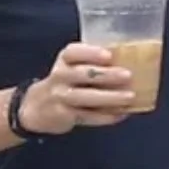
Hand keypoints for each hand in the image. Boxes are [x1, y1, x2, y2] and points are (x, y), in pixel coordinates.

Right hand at [19, 43, 134, 135]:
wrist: (36, 107)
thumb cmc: (66, 82)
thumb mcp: (72, 67)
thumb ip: (94, 64)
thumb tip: (132, 65)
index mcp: (64, 60)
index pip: (74, 52)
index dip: (91, 53)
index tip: (109, 55)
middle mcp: (60, 76)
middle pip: (83, 74)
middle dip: (106, 75)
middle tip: (128, 75)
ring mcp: (61, 96)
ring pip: (86, 97)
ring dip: (110, 97)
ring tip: (130, 97)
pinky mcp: (65, 115)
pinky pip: (88, 116)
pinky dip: (106, 116)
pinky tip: (122, 114)